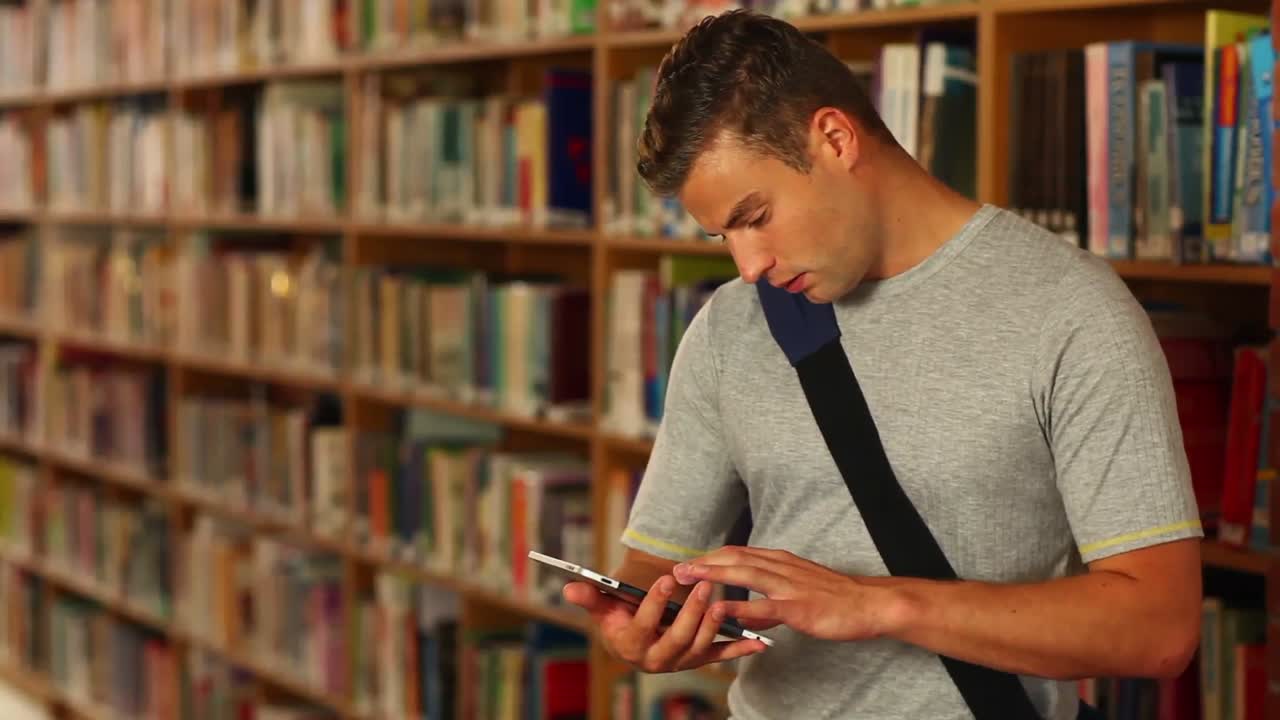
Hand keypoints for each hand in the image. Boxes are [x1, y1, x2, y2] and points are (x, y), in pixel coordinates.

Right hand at [563, 575, 768, 672]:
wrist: (634, 643)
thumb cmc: (619, 620)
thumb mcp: (603, 609)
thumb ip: (590, 598)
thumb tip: (569, 587)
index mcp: (633, 646)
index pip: (644, 625)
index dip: (655, 604)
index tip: (666, 579)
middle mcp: (658, 660)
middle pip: (678, 638)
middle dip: (691, 612)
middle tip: (704, 585)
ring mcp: (682, 661)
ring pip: (700, 647)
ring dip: (713, 625)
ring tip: (722, 601)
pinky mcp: (700, 659)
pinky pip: (722, 656)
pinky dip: (740, 650)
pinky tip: (757, 642)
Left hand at [673, 546, 910, 641]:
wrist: (870, 604)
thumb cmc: (835, 599)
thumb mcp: (799, 592)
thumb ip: (771, 599)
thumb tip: (749, 612)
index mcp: (781, 562)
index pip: (739, 554)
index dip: (711, 558)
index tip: (689, 563)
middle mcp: (781, 567)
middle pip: (735, 558)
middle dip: (704, 562)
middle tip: (677, 569)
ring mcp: (789, 586)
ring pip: (745, 574)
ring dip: (713, 575)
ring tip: (689, 578)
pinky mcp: (798, 607)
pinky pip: (764, 606)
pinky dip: (740, 607)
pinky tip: (721, 611)